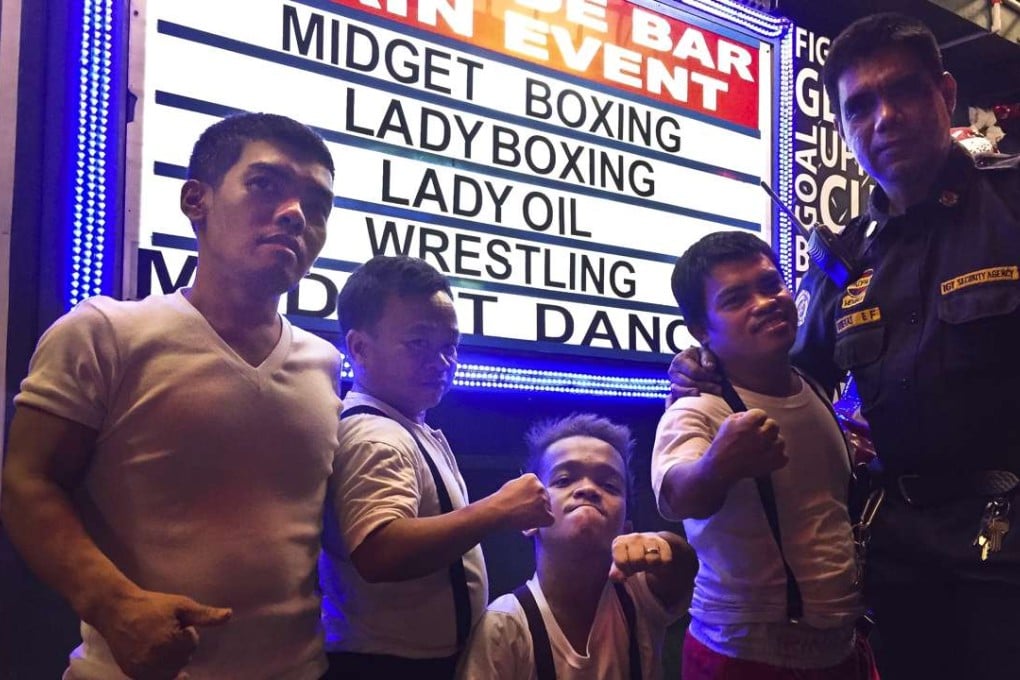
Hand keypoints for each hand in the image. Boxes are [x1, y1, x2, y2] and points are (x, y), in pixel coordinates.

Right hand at [93, 589, 231, 679]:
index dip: (186, 632)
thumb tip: (230, 614)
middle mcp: (155, 659)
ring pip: (171, 672)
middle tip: (166, 632)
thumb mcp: (181, 605)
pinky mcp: (133, 673)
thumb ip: (206, 614)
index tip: (175, 623)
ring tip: (160, 643)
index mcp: (169, 642)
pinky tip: (158, 659)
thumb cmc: (152, 605)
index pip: (192, 645)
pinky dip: (160, 671)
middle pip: (183, 660)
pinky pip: (155, 678)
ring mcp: (142, 669)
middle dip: (180, 648)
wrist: (116, 610)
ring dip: (171, 660)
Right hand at [491, 473, 553, 531]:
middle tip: (526, 511)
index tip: (525, 502)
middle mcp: (540, 487)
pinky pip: (550, 519)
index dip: (532, 497)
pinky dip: (543, 523)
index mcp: (532, 478)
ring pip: (547, 508)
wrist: (498, 511)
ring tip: (525, 517)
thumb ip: (524, 486)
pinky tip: (532, 522)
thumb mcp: (513, 485)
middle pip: (544, 497)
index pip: (538, 487)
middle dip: (538, 504)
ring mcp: (544, 500)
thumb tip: (529, 491)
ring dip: (540, 513)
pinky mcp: (546, 514)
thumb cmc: (501, 500)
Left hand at [609, 532, 673, 581]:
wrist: (649, 544)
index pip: (621, 561)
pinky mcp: (663, 543)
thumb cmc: (630, 555)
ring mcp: (649, 539)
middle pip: (637, 560)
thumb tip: (616, 576)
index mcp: (620, 542)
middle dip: (638, 567)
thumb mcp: (621, 563)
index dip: (624, 569)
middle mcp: (634, 537)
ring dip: (651, 566)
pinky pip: (665, 560)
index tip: (626, 567)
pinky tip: (656, 560)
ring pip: (652, 560)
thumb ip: (616, 571)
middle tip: (638, 566)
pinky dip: (662, 564)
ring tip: (647, 563)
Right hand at [667, 346, 722, 405]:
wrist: (696, 363)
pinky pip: (676, 400)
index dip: (707, 376)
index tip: (719, 378)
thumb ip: (707, 358)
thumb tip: (709, 368)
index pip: (694, 372)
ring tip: (709, 397)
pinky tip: (697, 403)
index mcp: (679, 361)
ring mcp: (673, 384)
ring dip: (696, 395)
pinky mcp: (674, 394)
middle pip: (688, 383)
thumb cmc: (701, 358)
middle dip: (705, 387)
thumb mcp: (705, 352)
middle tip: (719, 389)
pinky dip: (685, 401)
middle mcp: (673, 373)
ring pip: (681, 392)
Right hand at [704, 409, 786, 482]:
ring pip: (781, 441)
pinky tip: (766, 458)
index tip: (752, 425)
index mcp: (749, 423)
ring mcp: (769, 450)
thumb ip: (743, 415)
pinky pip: (784, 456)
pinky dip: (777, 458)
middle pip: (774, 425)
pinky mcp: (774, 462)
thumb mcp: (728, 422)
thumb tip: (755, 416)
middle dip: (766, 429)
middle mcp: (761, 435)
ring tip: (762, 448)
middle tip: (758, 436)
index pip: (762, 414)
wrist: (723, 467)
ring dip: (772, 443)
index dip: (756, 419)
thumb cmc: (724, 444)